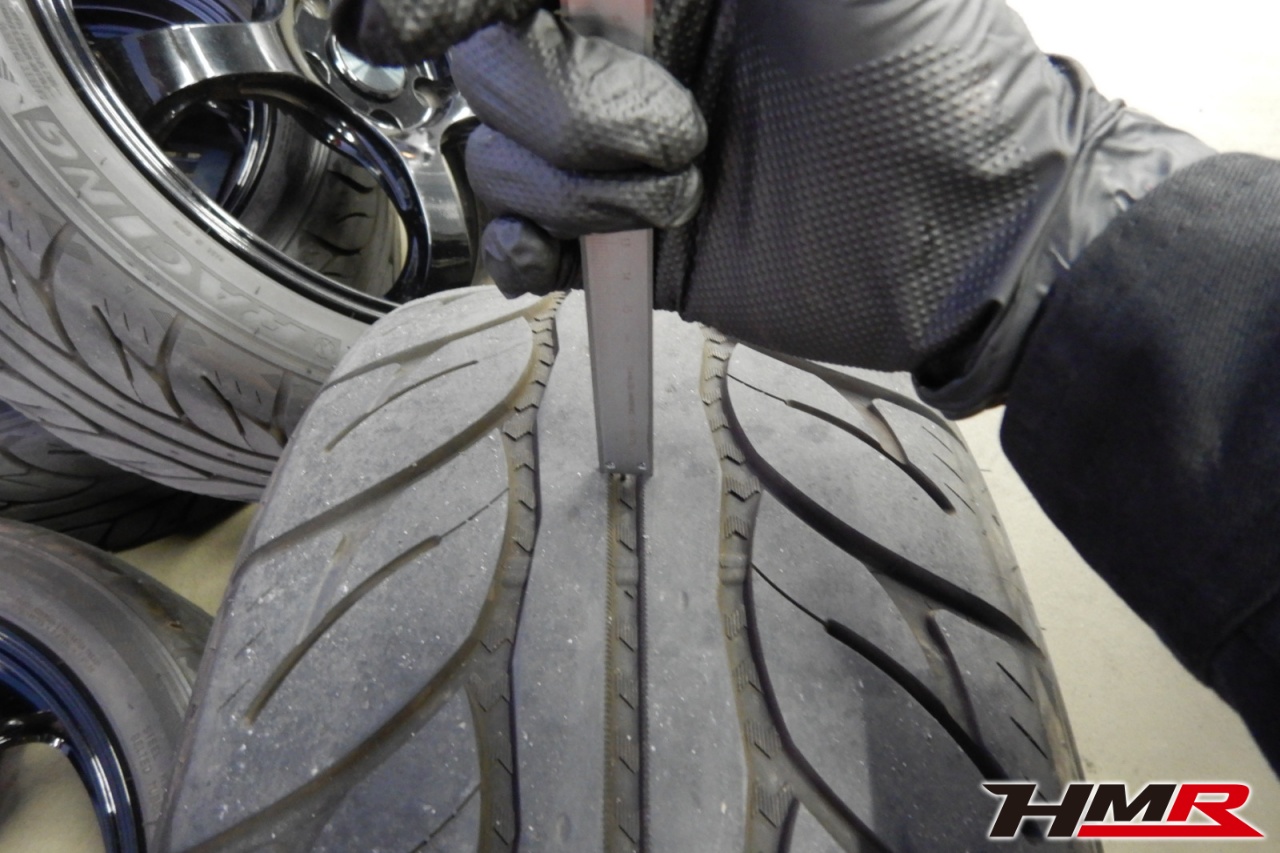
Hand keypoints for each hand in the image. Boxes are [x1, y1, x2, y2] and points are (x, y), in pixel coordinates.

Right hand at [333, 0, 1211, 414]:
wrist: (967, 245)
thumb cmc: (936, 88)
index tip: (404, 24)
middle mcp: (627, 52)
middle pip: (491, 55)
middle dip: (566, 102)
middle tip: (677, 129)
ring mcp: (615, 150)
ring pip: (497, 152)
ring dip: (582, 186)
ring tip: (691, 190)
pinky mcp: (618, 244)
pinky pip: (513, 240)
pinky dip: (529, 249)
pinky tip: (590, 255)